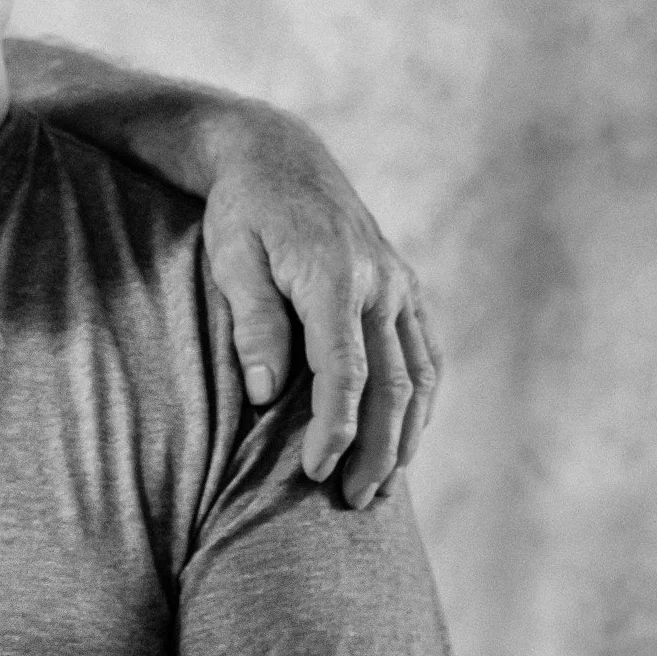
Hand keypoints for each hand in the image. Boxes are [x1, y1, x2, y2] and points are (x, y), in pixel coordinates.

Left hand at [197, 110, 439, 508]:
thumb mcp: (230, 259)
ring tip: (382, 485)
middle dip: (378, 447)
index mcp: (333, 277)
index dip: (335, 429)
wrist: (278, 156)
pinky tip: (407, 435)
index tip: (316, 472)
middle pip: (393, 382)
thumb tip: (264, 394)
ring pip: (420, 371)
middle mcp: (378, 280)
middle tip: (355, 499)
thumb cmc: (241, 212)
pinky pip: (426, 349)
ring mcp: (398, 282)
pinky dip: (423, 398)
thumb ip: (252, 323)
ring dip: (407, 432)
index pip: (344, 372)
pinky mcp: (403, 284)